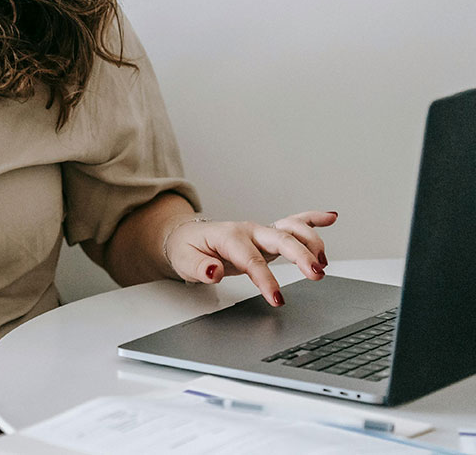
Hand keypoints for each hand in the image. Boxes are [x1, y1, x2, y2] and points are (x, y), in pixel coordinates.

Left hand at [162, 210, 335, 306]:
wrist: (186, 236)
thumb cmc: (187, 248)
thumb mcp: (185, 260)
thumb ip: (200, 267)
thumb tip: (214, 272)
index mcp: (229, 237)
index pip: (252, 260)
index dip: (266, 279)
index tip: (278, 298)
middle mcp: (249, 231)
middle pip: (280, 239)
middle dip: (301, 255)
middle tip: (316, 274)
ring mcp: (261, 232)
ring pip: (292, 229)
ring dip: (311, 242)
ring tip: (324, 262)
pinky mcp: (269, 235)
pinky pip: (294, 222)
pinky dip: (313, 219)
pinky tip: (331, 217)